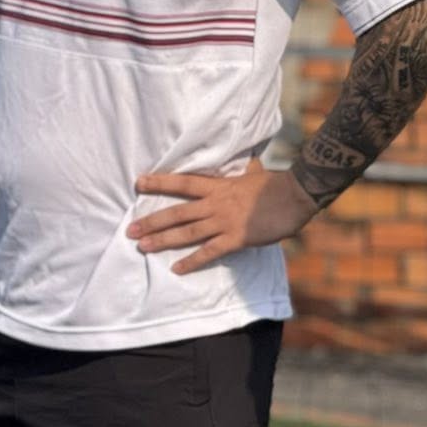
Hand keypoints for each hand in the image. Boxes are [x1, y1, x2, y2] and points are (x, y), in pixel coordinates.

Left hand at [128, 160, 317, 274]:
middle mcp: (215, 204)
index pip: (182, 183)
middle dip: (151, 221)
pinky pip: (209, 252)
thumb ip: (237, 170)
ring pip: (187, 233)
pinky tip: (177, 269)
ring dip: (163, 240)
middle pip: (176, 212)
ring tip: (143, 247)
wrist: (297, 196)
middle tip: (130, 230)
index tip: (138, 183)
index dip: (159, 182)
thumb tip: (239, 158)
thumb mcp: (249, 172)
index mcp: (217, 186)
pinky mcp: (236, 238)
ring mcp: (224, 222)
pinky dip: (192, 261)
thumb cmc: (274, 184)